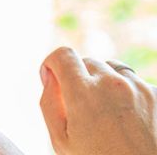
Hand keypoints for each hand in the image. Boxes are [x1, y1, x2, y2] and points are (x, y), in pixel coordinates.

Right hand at [39, 46, 156, 154]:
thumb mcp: (61, 141)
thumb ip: (48, 102)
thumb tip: (49, 76)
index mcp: (84, 94)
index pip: (63, 55)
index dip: (52, 63)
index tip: (52, 77)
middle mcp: (112, 84)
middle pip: (86, 61)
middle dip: (78, 77)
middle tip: (80, 106)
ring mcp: (138, 88)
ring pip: (111, 68)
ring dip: (103, 81)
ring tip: (105, 111)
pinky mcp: (155, 94)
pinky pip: (133, 81)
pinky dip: (125, 91)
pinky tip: (125, 116)